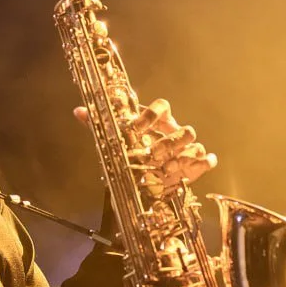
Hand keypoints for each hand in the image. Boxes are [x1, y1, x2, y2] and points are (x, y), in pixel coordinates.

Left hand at [74, 97, 216, 191]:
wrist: (145, 180)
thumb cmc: (131, 153)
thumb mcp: (113, 140)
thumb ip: (98, 125)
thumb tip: (78, 111)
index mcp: (157, 121)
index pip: (162, 106)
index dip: (151, 115)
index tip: (136, 127)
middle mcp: (173, 131)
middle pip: (182, 127)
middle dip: (169, 141)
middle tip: (152, 154)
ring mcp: (186, 148)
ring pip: (194, 142)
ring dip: (182, 154)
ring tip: (167, 168)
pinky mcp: (194, 165)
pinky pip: (206, 160)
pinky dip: (203, 162)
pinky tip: (193, 168)